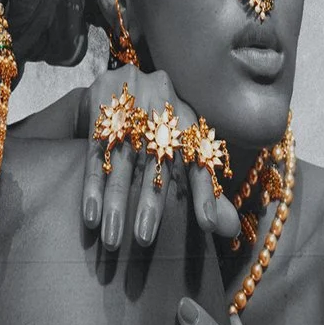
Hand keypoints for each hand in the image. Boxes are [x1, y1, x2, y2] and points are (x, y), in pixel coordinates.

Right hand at [77, 62, 240, 257]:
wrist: (122, 83)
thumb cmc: (161, 126)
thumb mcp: (186, 147)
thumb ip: (206, 189)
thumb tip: (232, 230)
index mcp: (188, 121)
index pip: (202, 157)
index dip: (206, 191)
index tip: (209, 225)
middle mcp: (162, 111)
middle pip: (159, 162)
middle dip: (151, 203)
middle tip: (144, 241)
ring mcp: (130, 109)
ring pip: (124, 161)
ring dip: (117, 203)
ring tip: (113, 240)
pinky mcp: (102, 111)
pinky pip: (95, 154)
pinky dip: (93, 187)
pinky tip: (91, 215)